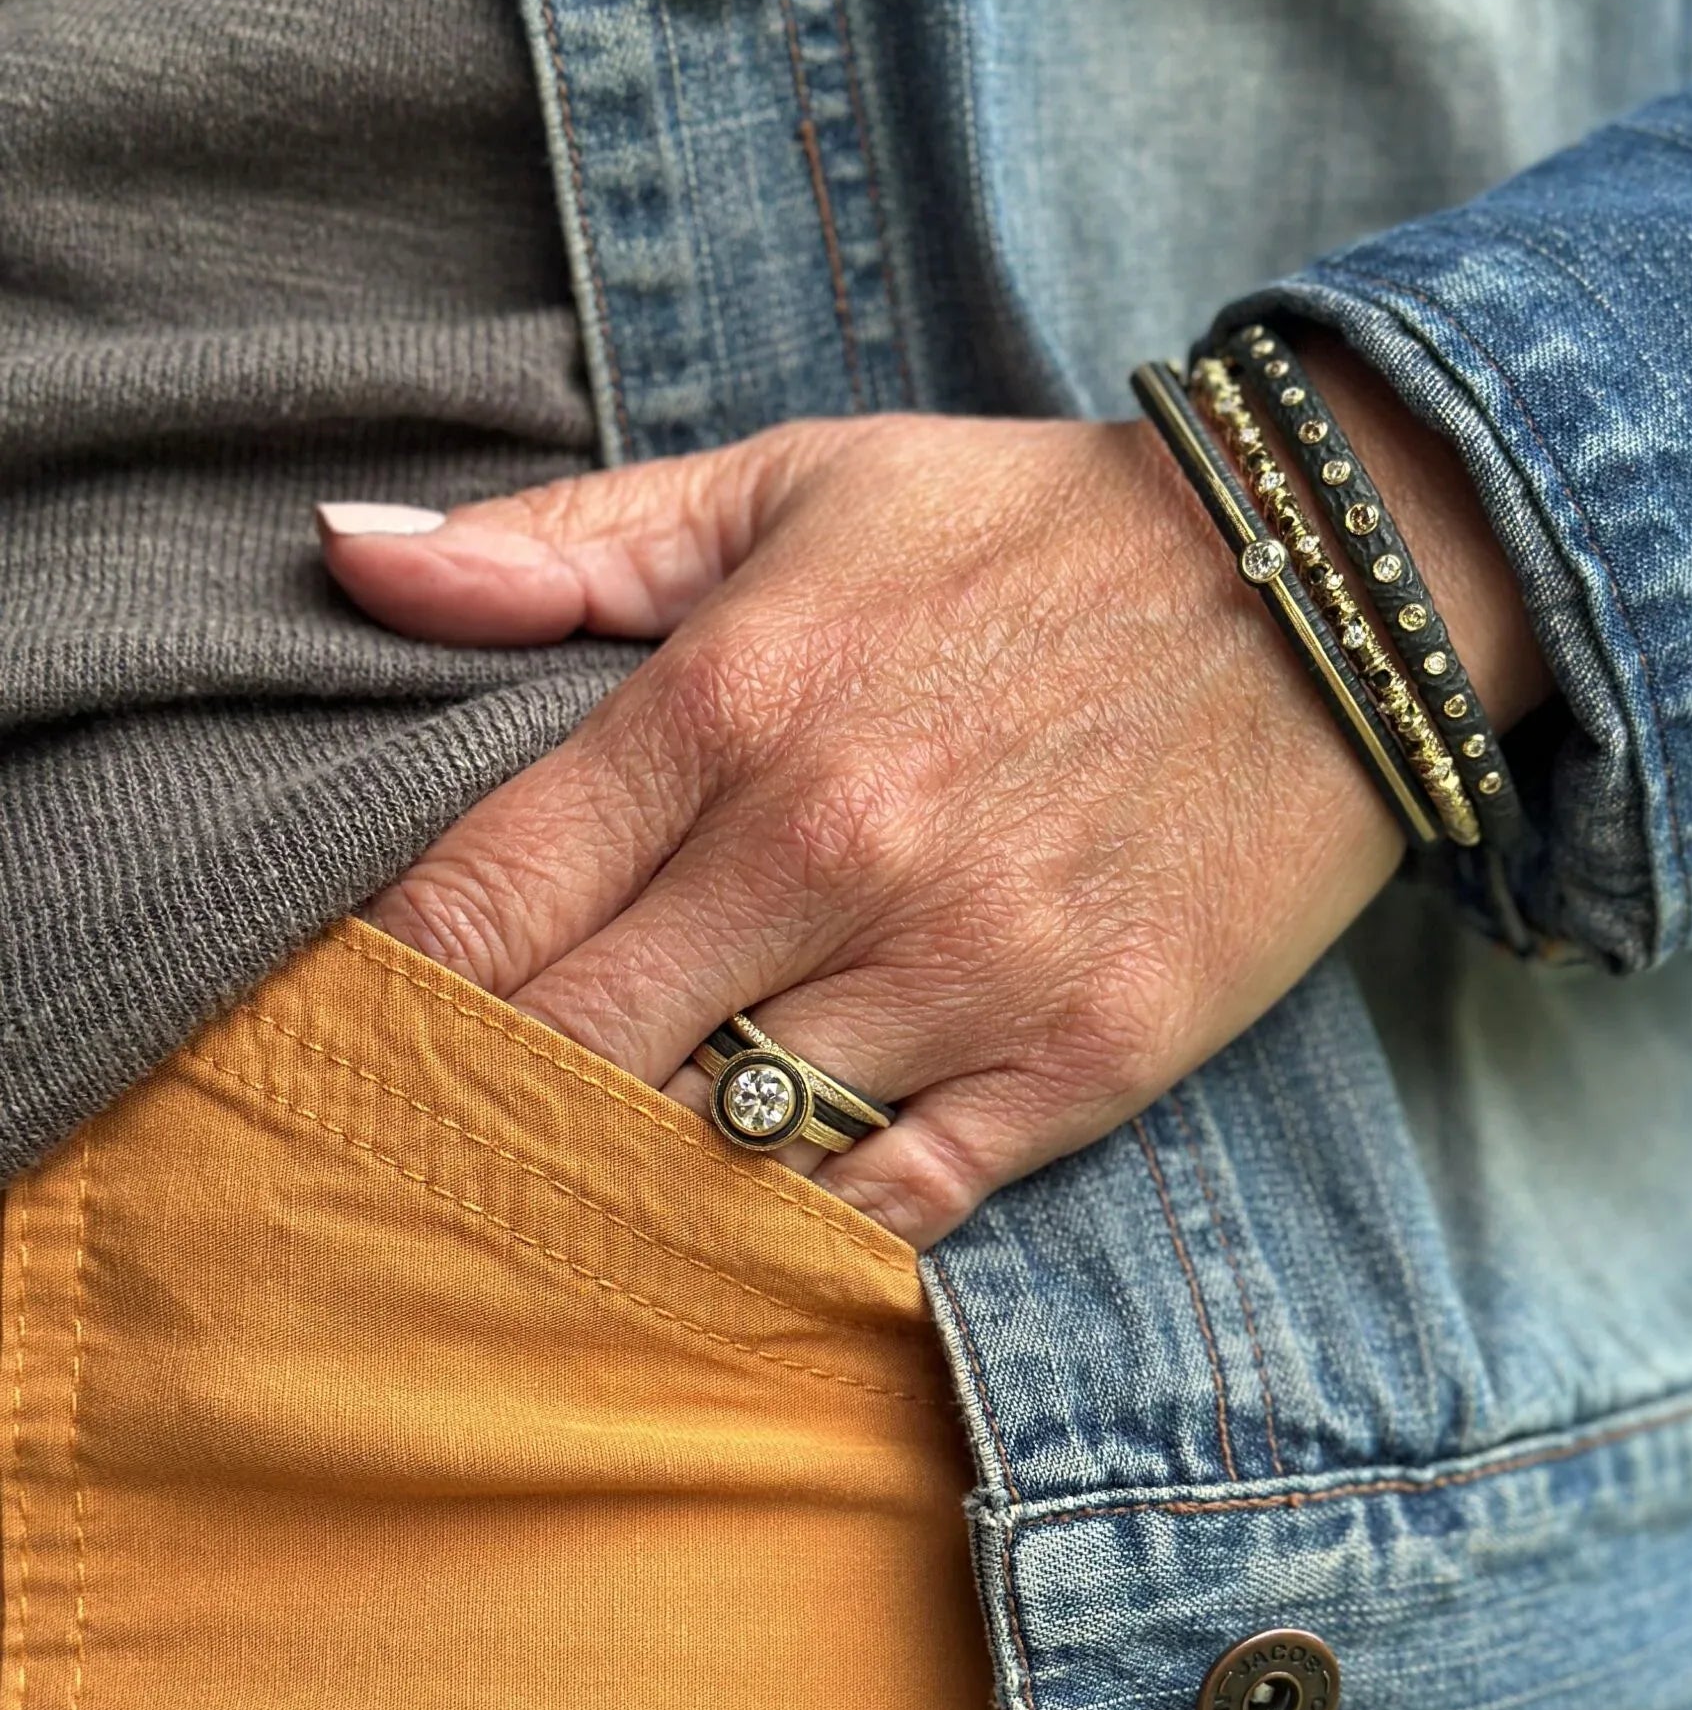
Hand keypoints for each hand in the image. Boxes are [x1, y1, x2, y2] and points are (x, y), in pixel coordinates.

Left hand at [319, 358, 1543, 1245]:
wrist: (1328, 586)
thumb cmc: (1032, 535)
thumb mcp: (793, 483)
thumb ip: (561, 545)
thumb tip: (345, 553)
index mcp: (729, 701)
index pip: (477, 906)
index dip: (392, 993)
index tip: (367, 1031)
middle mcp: (828, 850)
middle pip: (568, 1055)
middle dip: (487, 1105)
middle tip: (450, 1136)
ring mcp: (962, 970)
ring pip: (717, 1149)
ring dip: (637, 1174)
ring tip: (588, 1184)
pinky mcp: (1081, 1060)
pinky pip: (888, 1206)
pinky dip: (803, 1225)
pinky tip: (757, 1211)